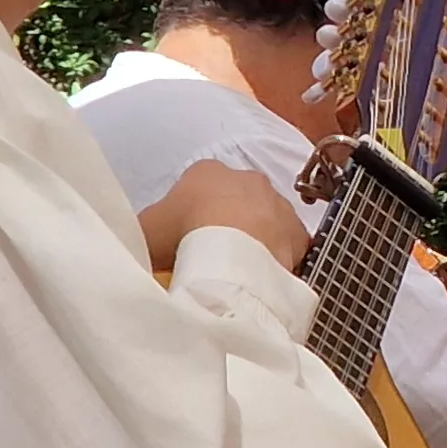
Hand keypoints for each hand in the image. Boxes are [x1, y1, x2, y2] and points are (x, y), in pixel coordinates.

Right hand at [140, 160, 309, 272]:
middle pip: (234, 201)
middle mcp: (248, 179)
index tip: (185, 237)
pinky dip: (277, 257)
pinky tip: (261, 276)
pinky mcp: (299, 231)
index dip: (189, 213)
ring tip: (238, 268)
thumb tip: (148, 239)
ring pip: (265, 220)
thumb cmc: (183, 234)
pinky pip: (287, 244)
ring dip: (255, 238)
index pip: (197, 187)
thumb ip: (148, 229)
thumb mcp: (146, 229)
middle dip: (226, 222)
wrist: (233, 252)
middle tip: (213, 253)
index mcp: (207, 171)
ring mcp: (278, 203)